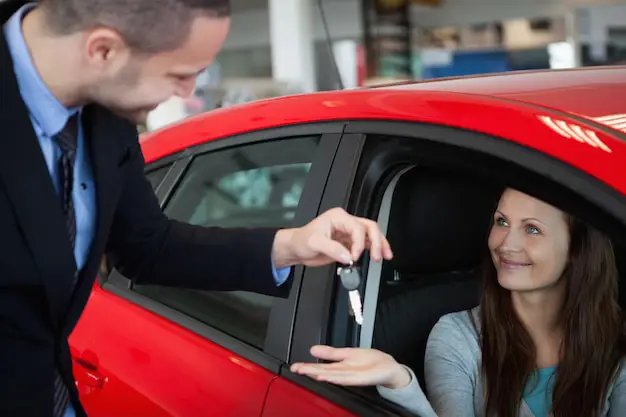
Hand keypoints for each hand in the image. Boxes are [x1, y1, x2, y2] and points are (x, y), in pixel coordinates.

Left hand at [272, 207, 392, 267]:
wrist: (297, 248)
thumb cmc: (302, 241)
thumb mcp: (315, 243)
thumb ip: (333, 249)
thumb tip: (348, 256)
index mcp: (338, 217)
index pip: (357, 227)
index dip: (359, 242)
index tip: (355, 256)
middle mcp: (346, 222)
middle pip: (369, 227)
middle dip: (377, 241)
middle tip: (378, 256)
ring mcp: (349, 232)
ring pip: (371, 234)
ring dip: (380, 244)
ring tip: (385, 256)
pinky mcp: (350, 242)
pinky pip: (367, 243)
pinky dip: (374, 249)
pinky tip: (379, 256)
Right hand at [290, 345, 411, 389]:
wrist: (388, 368)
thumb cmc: (370, 362)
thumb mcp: (347, 353)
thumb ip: (330, 353)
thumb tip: (313, 349)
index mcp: (340, 367)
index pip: (320, 367)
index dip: (307, 366)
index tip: (295, 366)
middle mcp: (344, 373)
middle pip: (324, 372)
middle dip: (310, 370)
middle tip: (297, 369)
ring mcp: (352, 376)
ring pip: (334, 376)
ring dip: (321, 375)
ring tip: (310, 373)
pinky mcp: (362, 378)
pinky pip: (348, 378)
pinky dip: (337, 377)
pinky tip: (328, 376)